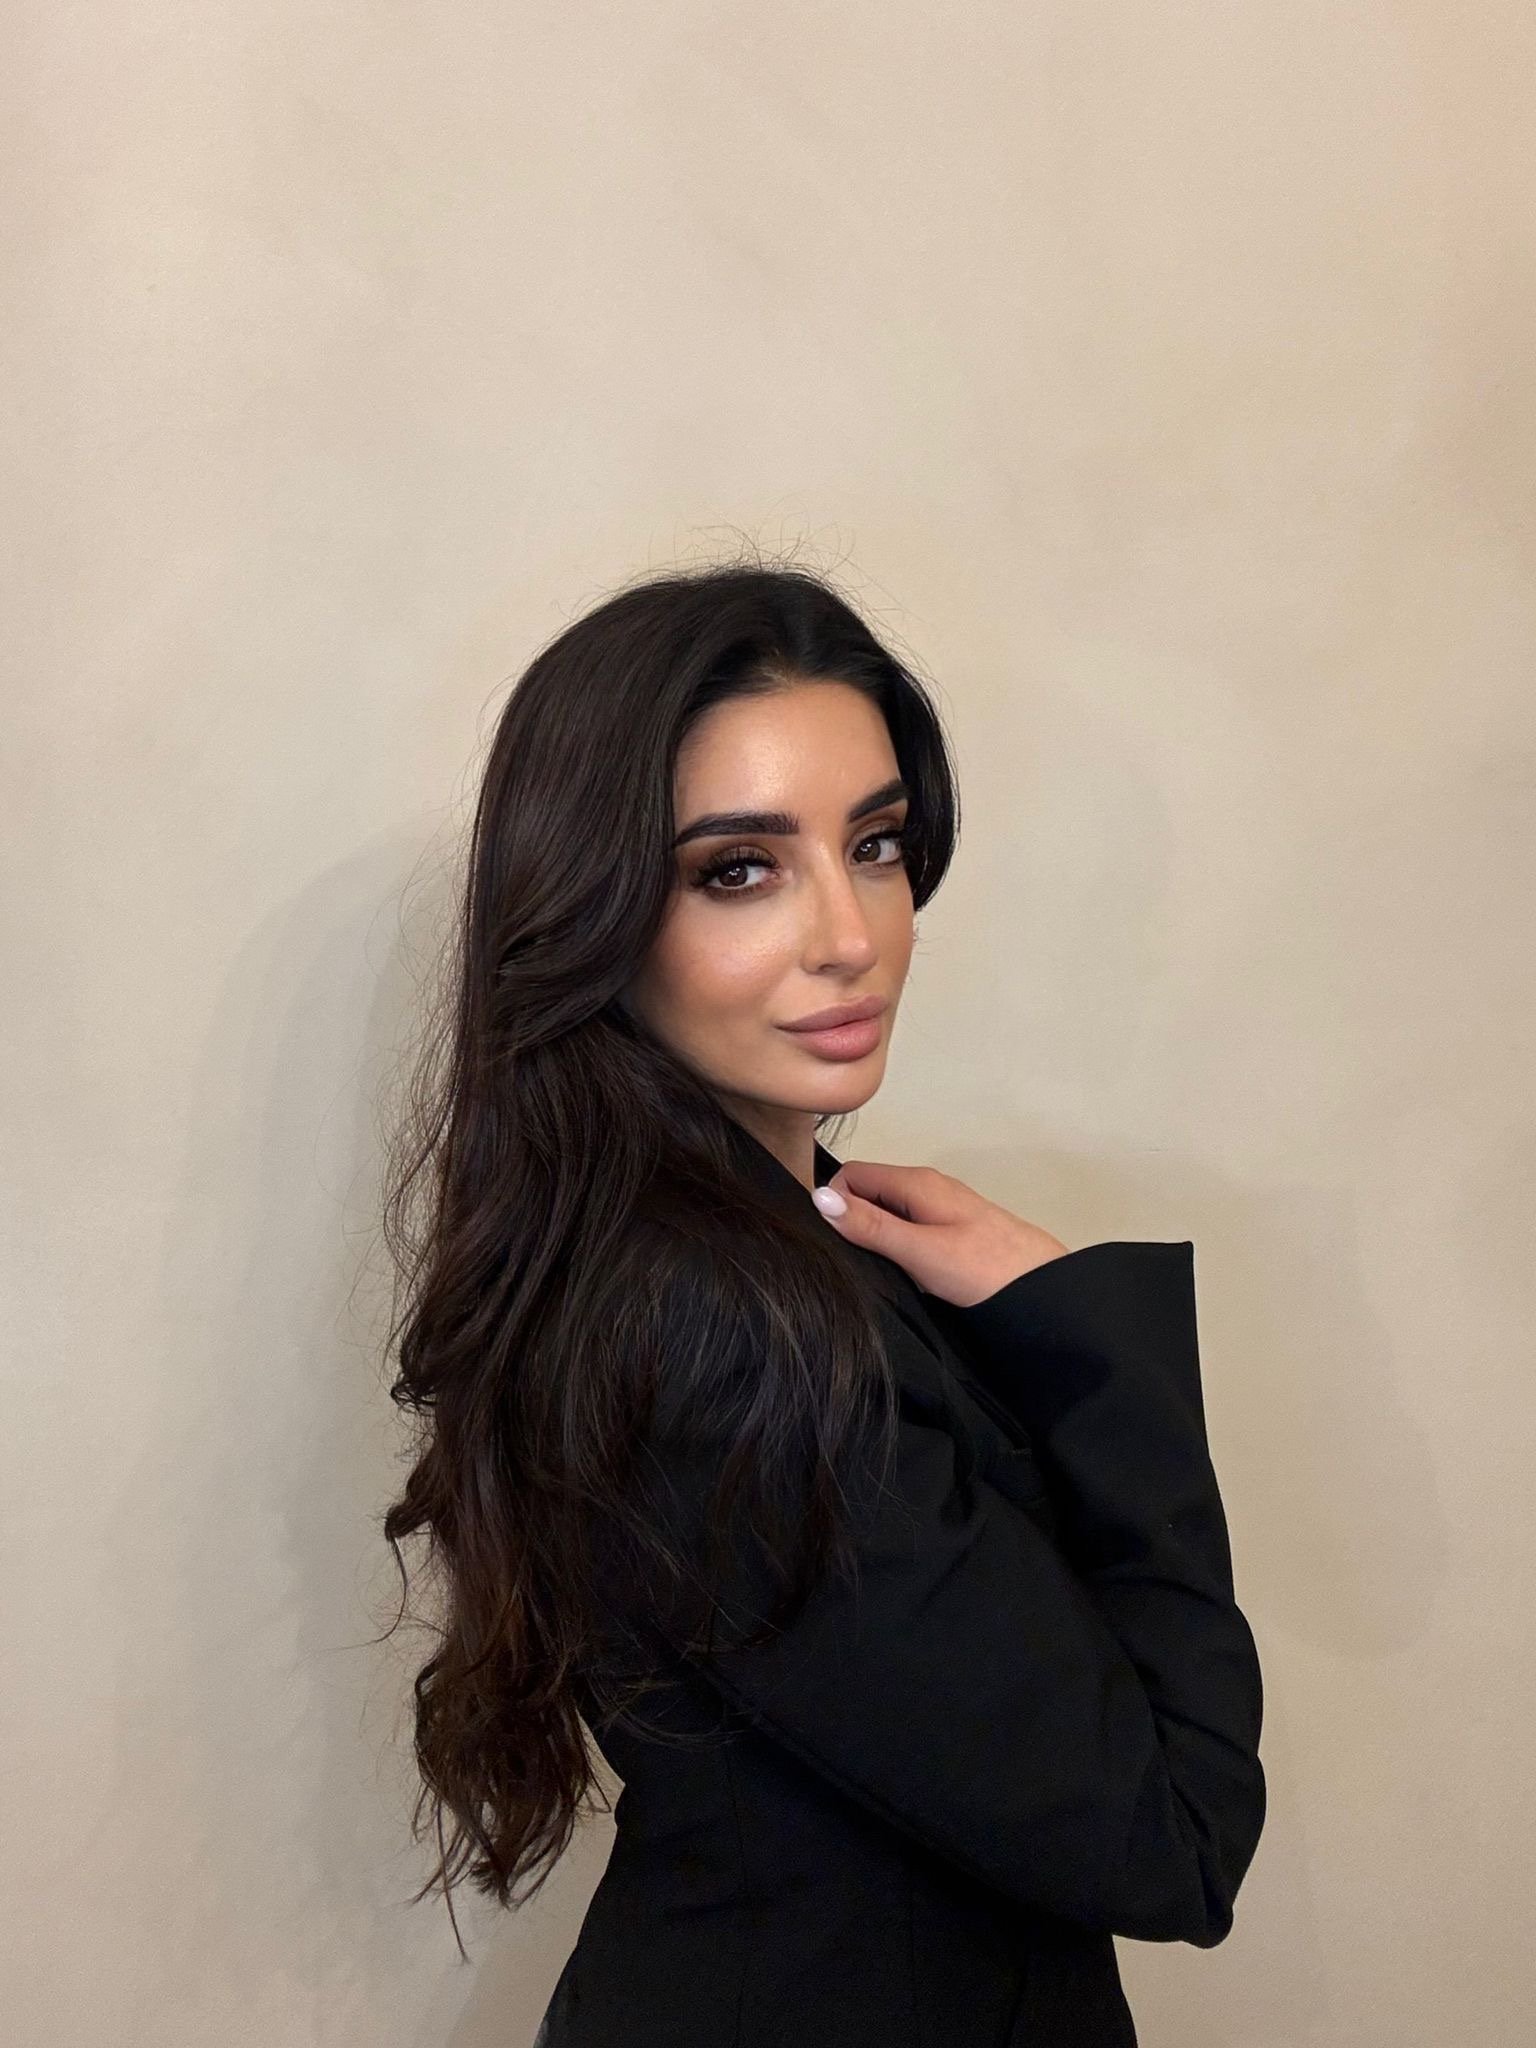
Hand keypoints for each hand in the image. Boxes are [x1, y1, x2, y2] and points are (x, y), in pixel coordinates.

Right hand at [811, 1158, 1070, 1307]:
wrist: (1044, 1291)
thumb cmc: (988, 1271)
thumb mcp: (919, 1251)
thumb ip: (870, 1225)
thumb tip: (821, 1198)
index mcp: (917, 1183)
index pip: (851, 1174)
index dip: (835, 1204)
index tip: (837, 1242)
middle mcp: (928, 1188)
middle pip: (869, 1192)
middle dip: (854, 1222)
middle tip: (859, 1262)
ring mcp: (942, 1209)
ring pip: (889, 1213)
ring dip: (877, 1238)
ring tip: (884, 1272)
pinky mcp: (952, 1232)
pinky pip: (909, 1229)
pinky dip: (899, 1248)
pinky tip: (908, 1275)